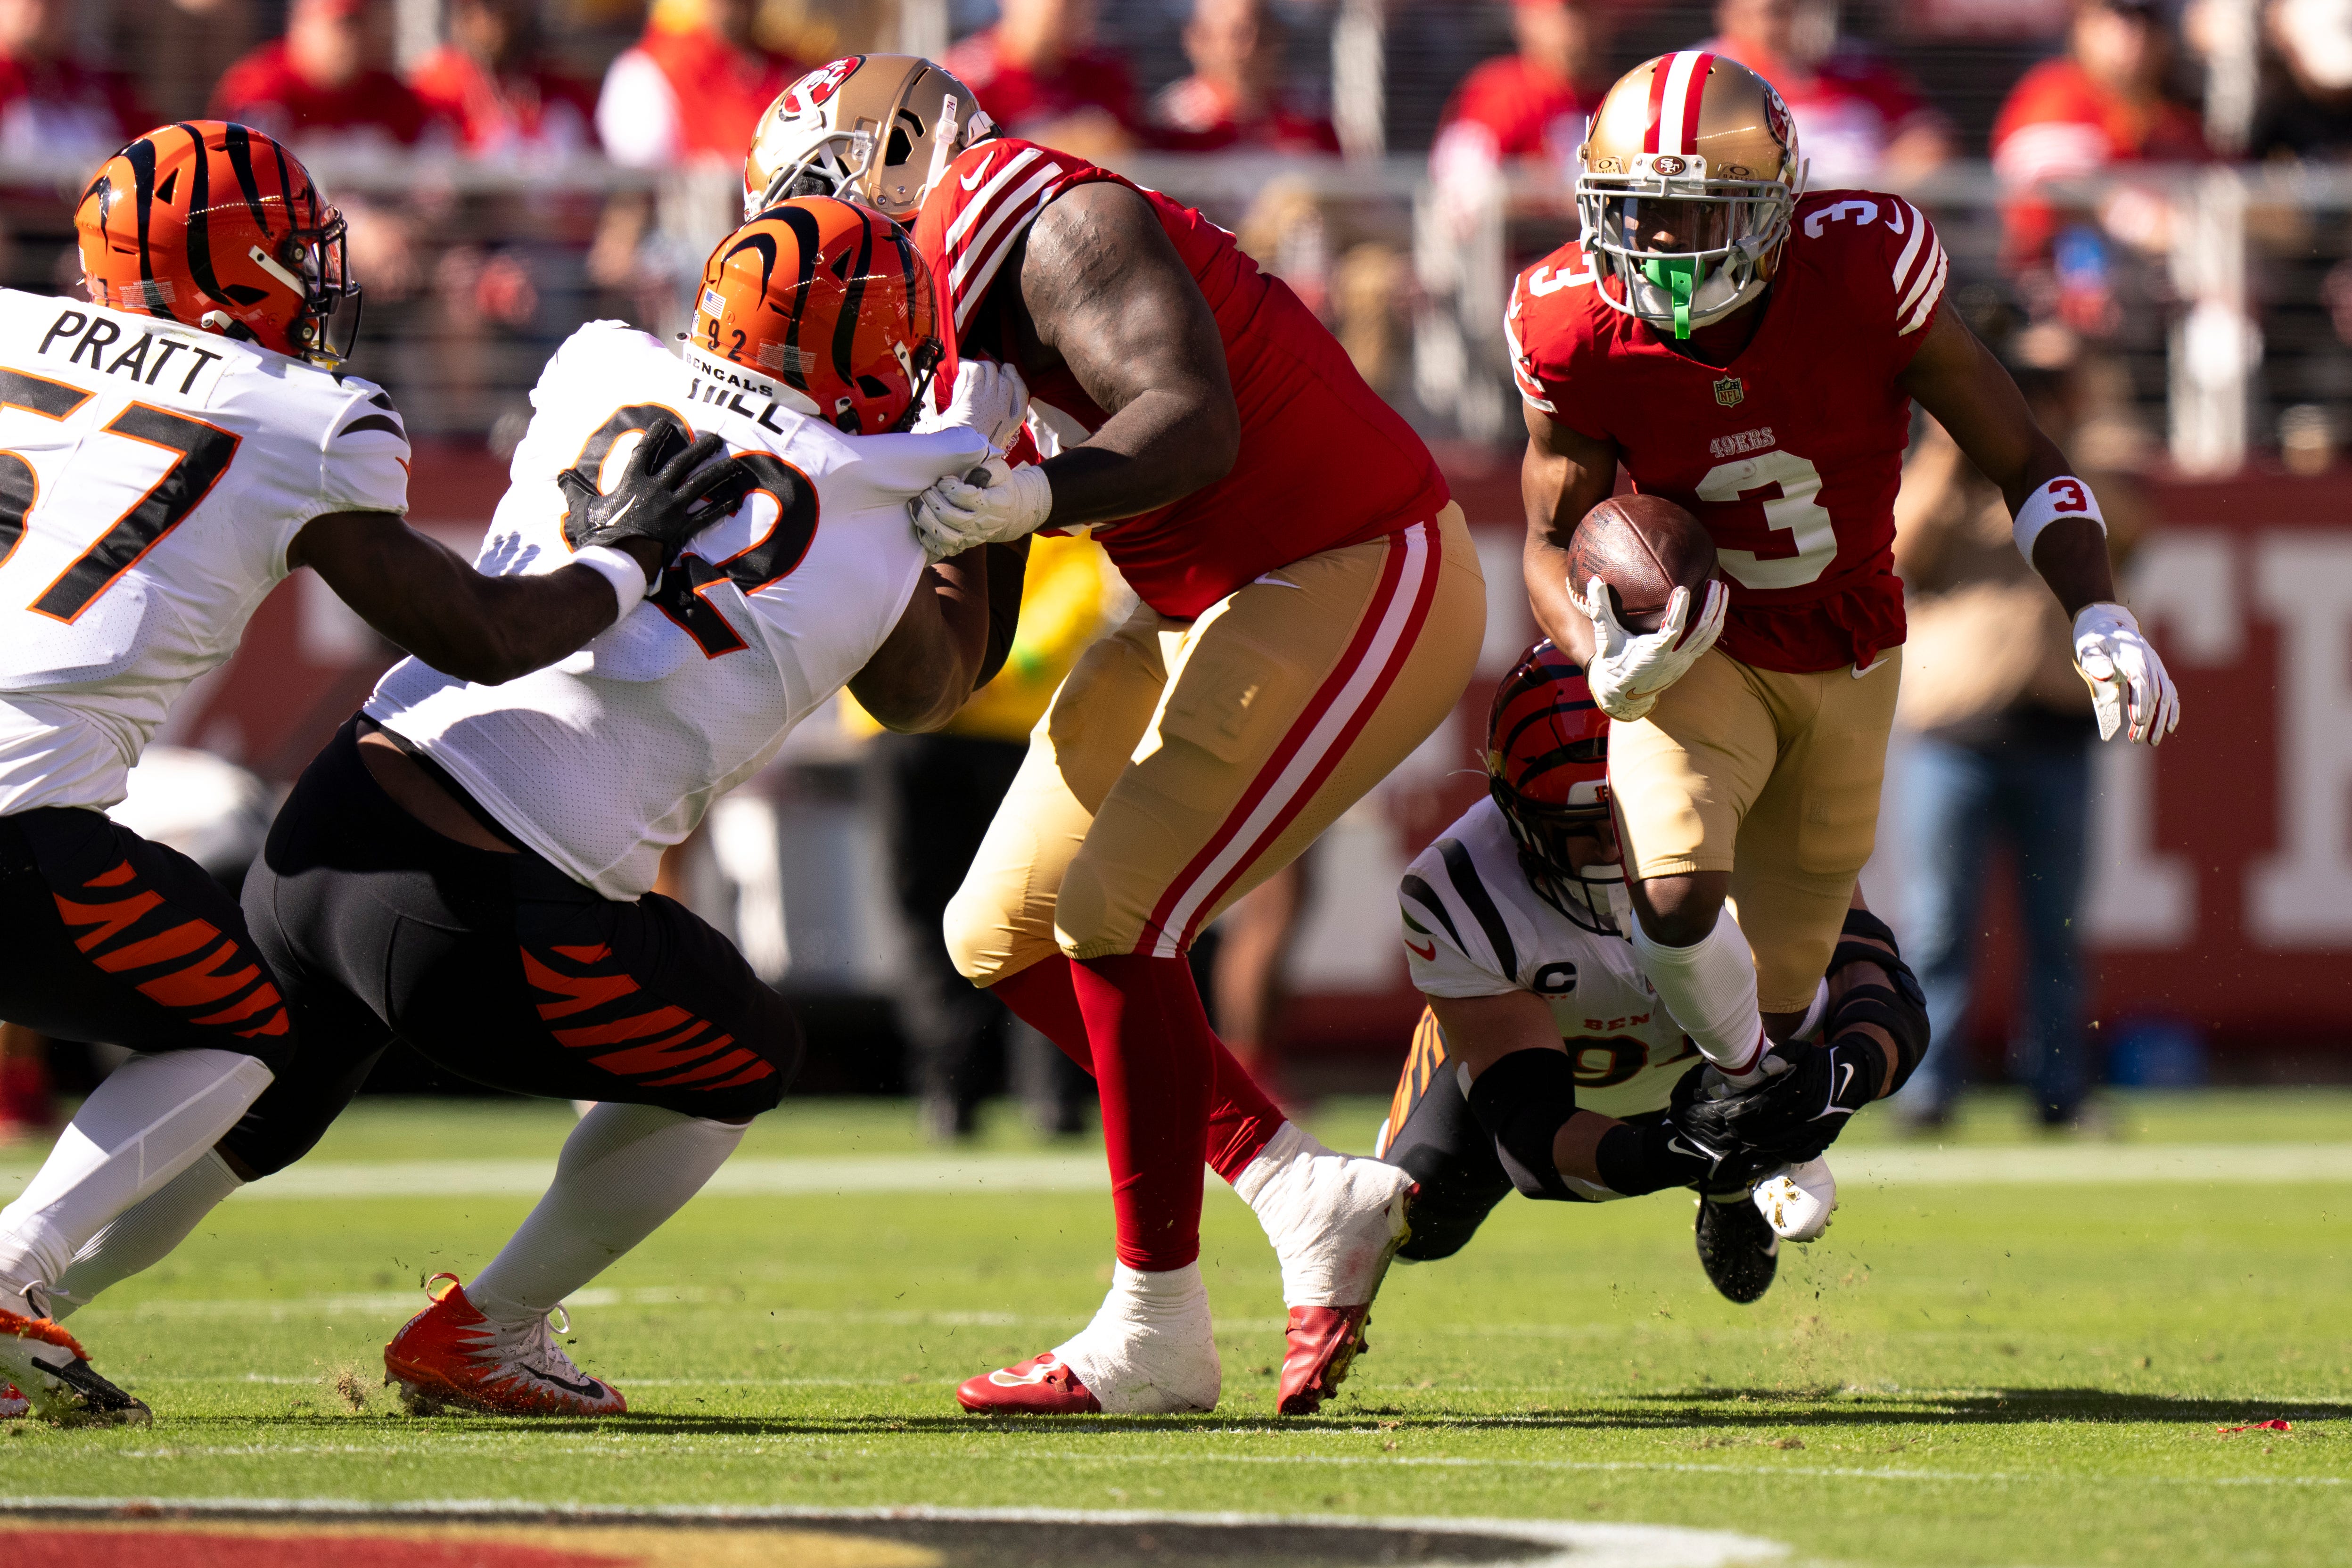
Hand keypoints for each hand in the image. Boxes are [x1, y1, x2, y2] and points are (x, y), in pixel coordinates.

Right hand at [558, 419, 750, 579]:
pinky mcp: (681, 528)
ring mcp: (671, 509)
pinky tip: (734, 500)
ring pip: (699, 486)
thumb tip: (560, 475)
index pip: (645, 453)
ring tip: (734, 465)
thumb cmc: (598, 535)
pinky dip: (720, 508)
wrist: (616, 561)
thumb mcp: (582, 509)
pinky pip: (705, 516)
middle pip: (681, 464)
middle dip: (699, 449)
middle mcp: (655, 490)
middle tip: (715, 439)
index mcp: (632, 483)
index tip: (666, 425)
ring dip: (718, 474)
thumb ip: (574, 490)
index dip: (655, 437)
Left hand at [909, 458, 1052, 562]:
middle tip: (926, 490)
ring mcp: (972, 538)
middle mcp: (983, 524)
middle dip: (933, 501)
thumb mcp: (999, 469)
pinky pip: (940, 549)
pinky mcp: (961, 547)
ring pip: (944, 535)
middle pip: (951, 516)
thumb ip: (987, 468)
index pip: (966, 497)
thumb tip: (971, 474)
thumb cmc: (997, 485)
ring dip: (926, 519)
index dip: (949, 487)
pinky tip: (922, 521)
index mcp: (996, 504)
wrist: (1006, 511)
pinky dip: (927, 537)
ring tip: (918, 504)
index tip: (943, 480)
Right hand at [913, 357, 1029, 449]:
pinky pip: (1021, 395)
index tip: (961, 368)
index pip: (973, 369)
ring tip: (994, 372)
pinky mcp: (1013, 420)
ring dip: (999, 374)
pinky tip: (1011, 375)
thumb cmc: (950, 447)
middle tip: (974, 374)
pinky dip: (1018, 383)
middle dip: (980, 368)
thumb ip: (928, 404)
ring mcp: (1004, 410)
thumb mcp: (933, 424)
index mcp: (970, 400)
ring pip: (1006, 381)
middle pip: (990, 371)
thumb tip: (922, 388)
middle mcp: (989, 401)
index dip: (966, 365)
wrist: (969, 467)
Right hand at [1573, 575, 1727, 721]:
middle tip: (1715, 582)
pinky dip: (1716, 622)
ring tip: (1722, 587)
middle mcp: (1673, 658)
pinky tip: (1720, 606)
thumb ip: (1601, 609)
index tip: (1683, 588)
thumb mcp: (1605, 638)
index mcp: (1652, 654)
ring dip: (1718, 611)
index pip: (1672, 631)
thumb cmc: (1613, 662)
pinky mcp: (1689, 660)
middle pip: (1700, 631)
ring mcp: (1684, 660)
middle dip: (1710, 606)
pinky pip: (1708, 640)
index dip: (1679, 611)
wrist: (1624, 694)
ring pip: (1709, 635)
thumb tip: (1594, 580)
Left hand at [1668, 1040, 1872, 1171]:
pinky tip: (1771, 1150)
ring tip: (1745, 1142)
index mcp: (1802, 1087)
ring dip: (1762, 1145)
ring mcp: (1820, 1126)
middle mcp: (1812, 1109)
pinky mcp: (1827, 1136)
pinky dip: (1786, 1154)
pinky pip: (1804, 1152)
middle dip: (1747, 1131)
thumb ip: (1780, 1054)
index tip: (1729, 1115)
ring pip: (1785, 1142)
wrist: (1855, 1075)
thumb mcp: (1801, 1049)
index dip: (1744, 1112)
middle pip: (1771, 1126)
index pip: (1765, 1104)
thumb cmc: (1820, 1060)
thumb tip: (1762, 1067)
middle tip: (1732, 1131)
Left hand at [2072, 602, 2177, 745]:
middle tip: (2136, 740)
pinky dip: (2171, 711)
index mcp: (2132, 655)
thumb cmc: (2095, 641)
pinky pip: (2169, 693)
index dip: (2140, 701)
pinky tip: (2169, 728)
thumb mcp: (2088, 649)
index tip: (2137, 721)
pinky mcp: (2157, 674)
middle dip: (2148, 719)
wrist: (2106, 626)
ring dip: (2160, 720)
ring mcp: (2156, 667)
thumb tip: (2106, 676)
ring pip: (2165, 696)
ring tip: (2150, 740)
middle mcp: (2149, 661)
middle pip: (2155, 693)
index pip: (2141, 681)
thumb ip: (2096, 662)